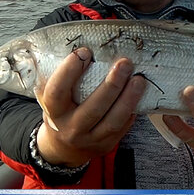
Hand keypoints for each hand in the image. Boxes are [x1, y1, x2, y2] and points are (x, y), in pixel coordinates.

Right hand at [34, 47, 145, 166]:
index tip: (84, 51)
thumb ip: (62, 78)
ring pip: (113, 121)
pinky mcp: (108, 144)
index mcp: (54, 112)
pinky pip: (123, 127)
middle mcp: (71, 129)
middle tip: (125, 63)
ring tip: (139, 79)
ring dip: (129, 98)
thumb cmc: (61, 112)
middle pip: (93, 108)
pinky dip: (133, 109)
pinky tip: (141, 94)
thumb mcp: (52, 97)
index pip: (57, 92)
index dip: (69, 72)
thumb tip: (83, 46)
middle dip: (111, 85)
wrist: (64, 148)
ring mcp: (91, 140)